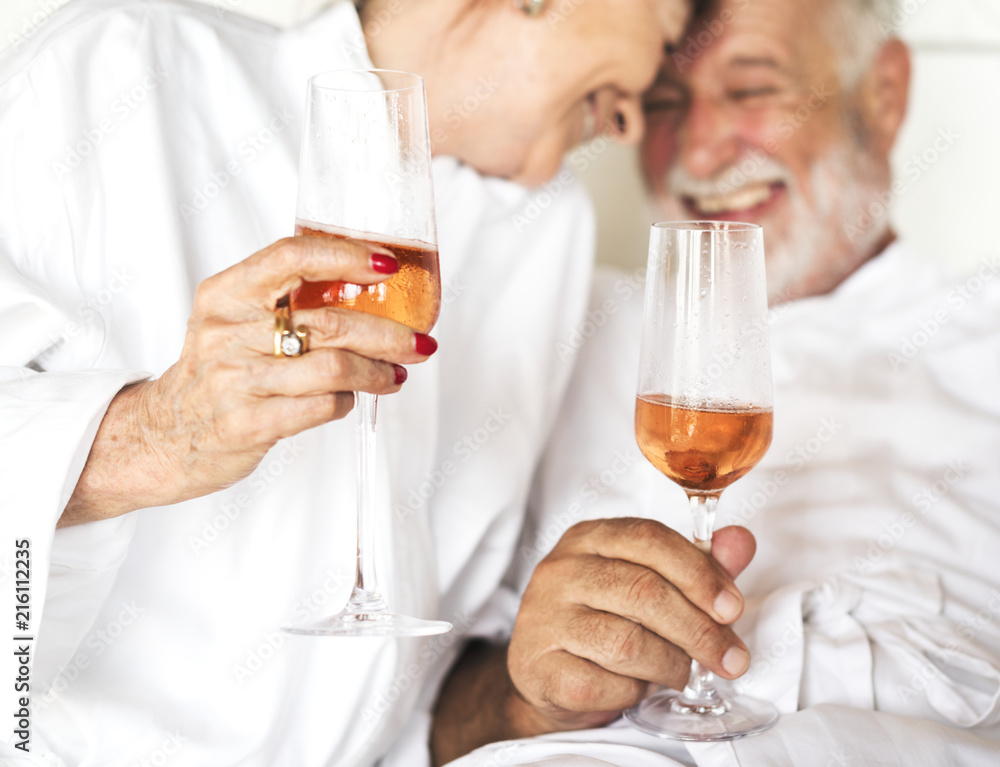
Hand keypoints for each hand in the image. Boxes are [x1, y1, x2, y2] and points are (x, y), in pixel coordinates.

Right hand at [62, 235, 435, 524]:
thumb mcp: (232, 320)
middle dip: (388, 333)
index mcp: (225, 295)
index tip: (387, 264)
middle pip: (328, 322)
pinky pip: (321, 407)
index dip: (346, 256)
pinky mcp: (248, 424)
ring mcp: (236, 381)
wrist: (166, 435)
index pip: (291, 258)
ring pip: (333, 367)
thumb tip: (369, 284)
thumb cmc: (216, 372)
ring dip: (377, 372)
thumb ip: (284, 299)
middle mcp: (227, 333)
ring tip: (396, 374)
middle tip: (420, 341)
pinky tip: (353, 398)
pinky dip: (348, 401)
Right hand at [507, 518, 754, 731]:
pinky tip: (636, 688)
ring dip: (669, 665)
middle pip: (643, 592)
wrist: (544, 671)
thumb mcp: (648, 582)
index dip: (699, 573)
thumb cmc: (602, 619)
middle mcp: (560, 571)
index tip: (733, 608)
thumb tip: (739, 542)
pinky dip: (630, 692)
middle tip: (729, 658)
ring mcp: (543, 618)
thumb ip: (696, 563)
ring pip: (625, 643)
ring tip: (680, 673)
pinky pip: (599, 685)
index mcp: (588, 538)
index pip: (649, 538)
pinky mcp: (537, 667)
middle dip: (699, 630)